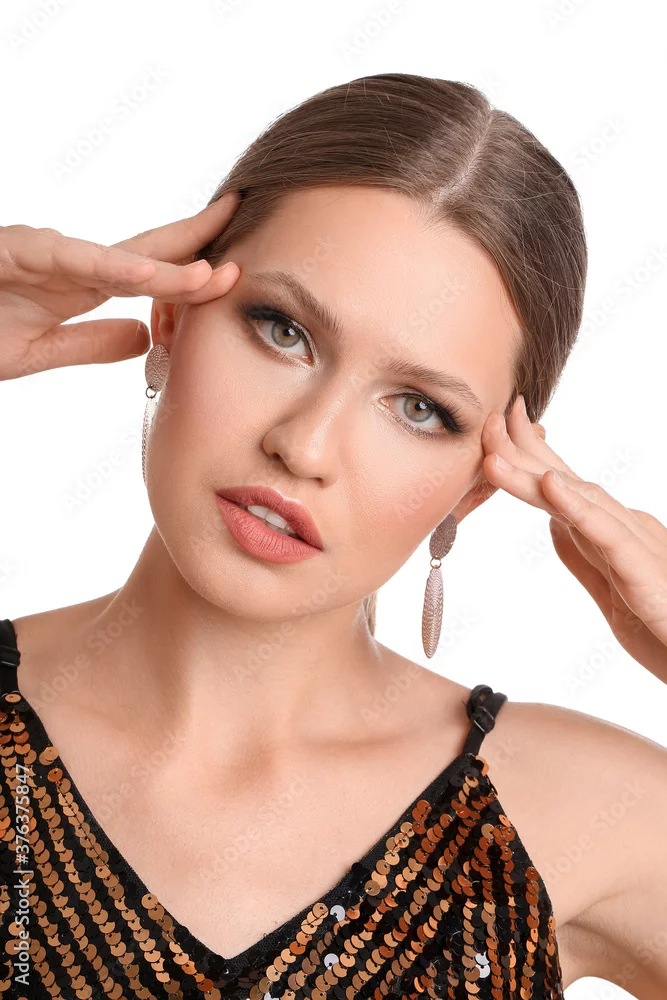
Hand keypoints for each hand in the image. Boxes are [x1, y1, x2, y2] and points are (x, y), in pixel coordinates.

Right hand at [0, 192, 241, 380]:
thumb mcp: (38, 353)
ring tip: (215, 271)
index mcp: (79, 285)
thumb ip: (91, 344)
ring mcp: (42, 253)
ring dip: (167, 264)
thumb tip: (145, 334)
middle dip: (197, 236)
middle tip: (246, 216)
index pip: (148, 272)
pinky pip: (68, 258)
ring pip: (117, 255)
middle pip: (146, 249)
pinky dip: (108, 266)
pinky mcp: (12, 251)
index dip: (193, 269)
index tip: (239, 268)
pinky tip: (144, 274)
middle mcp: (69, 263)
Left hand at [482, 394, 666, 683]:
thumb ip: (584, 556)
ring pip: (580, 500)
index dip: (530, 454)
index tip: (497, 425)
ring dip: (533, 474)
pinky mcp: (645, 572)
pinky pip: (608, 535)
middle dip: (523, 451)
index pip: (566, 486)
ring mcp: (639, 545)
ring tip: (494, 453)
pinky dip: (577, 508)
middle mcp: (628, 528)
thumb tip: (554, 523)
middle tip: (489, 421)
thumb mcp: (614, 592)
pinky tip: (550, 485)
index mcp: (616, 532)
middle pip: (568, 482)